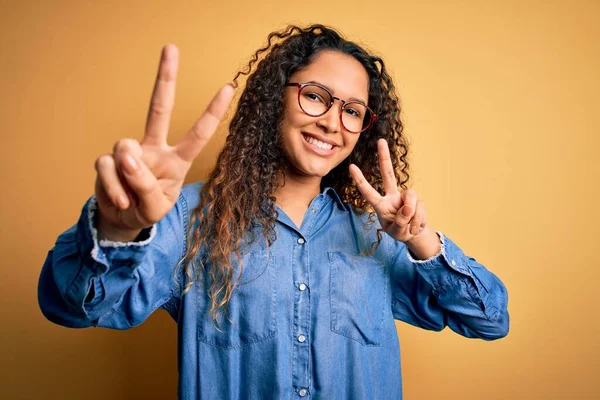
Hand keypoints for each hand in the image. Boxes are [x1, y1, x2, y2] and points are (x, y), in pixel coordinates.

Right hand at [94, 44, 233, 232]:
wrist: (122, 218)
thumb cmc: (147, 209)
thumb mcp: (154, 207)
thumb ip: (145, 185)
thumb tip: (126, 157)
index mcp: (177, 160)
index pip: (198, 134)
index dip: (212, 112)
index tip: (228, 87)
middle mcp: (155, 148)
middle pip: (160, 108)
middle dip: (165, 78)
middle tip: (170, 47)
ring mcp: (131, 152)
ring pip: (124, 148)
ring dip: (126, 177)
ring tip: (128, 198)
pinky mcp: (107, 159)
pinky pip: (107, 166)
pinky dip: (112, 186)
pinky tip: (119, 199)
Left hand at [349, 139, 427, 242]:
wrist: (414, 235)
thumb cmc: (399, 231)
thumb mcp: (395, 231)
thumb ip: (399, 221)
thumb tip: (408, 208)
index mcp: (380, 204)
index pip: (368, 191)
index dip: (360, 180)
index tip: (351, 166)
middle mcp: (392, 196)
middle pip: (388, 173)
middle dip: (384, 157)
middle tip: (381, 140)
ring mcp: (405, 197)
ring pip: (411, 198)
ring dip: (412, 216)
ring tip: (409, 226)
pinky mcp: (418, 201)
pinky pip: (420, 208)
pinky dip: (419, 221)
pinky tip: (415, 226)